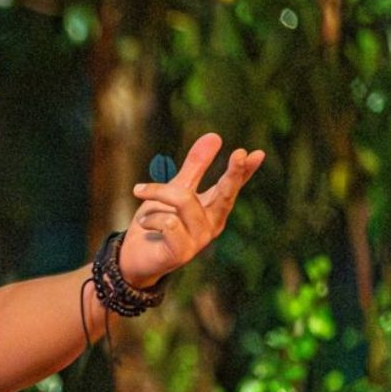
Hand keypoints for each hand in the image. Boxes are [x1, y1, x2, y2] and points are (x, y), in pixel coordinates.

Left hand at [119, 132, 265, 287]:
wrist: (134, 255)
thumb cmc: (156, 221)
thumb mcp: (174, 189)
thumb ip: (195, 167)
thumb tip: (216, 136)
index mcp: (212, 209)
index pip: (232, 187)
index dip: (244, 171)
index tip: (256, 153)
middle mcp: (211, 224)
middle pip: (224, 195)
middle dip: (232, 174)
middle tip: (240, 153)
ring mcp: (199, 240)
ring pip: (184, 200)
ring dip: (156, 193)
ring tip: (141, 200)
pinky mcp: (182, 252)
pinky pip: (168, 221)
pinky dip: (150, 217)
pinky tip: (144, 225)